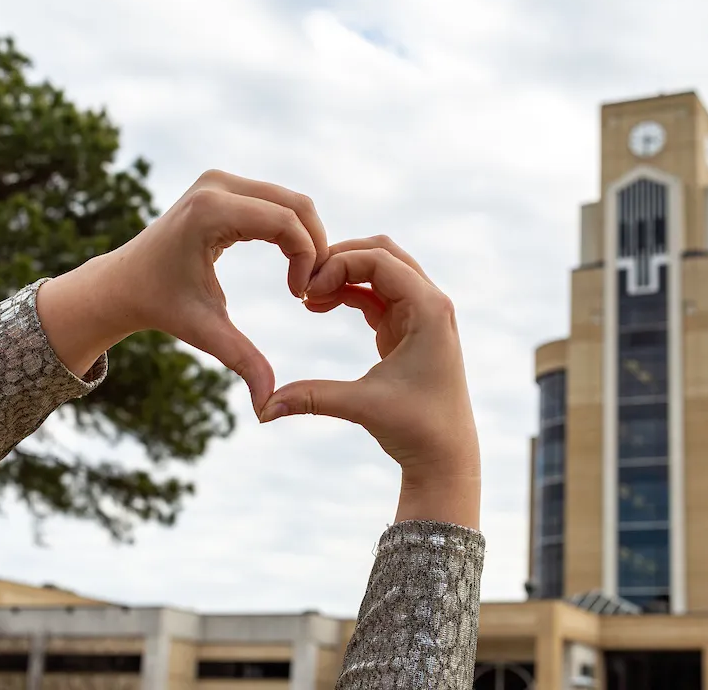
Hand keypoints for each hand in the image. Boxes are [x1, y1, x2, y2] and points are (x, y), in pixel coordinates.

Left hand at [37, 170, 327, 414]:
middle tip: (313, 288)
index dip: (307, 258)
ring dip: (307, 239)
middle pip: (296, 204)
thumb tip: (267, 406)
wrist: (124, 283)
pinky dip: (293, 230)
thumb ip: (242, 361)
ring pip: (292, 201)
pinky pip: (277, 201)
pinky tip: (291, 266)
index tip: (300, 297)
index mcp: (210, 211)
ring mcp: (220, 180)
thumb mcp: (205, 331)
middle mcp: (216, 184)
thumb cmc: (163, 306)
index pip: (285, 222)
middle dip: (316, 246)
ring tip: (302, 280)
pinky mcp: (224, 184)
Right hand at [258, 237, 480, 529]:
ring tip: (307, 298)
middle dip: (340, 260)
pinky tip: (318, 306)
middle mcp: (430, 303)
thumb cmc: (416, 428)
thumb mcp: (362, 406)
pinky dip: (349, 292)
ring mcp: (421, 313)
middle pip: (382, 252)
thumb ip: (313, 398)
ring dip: (343, 275)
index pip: (380, 260)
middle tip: (304, 284)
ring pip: (380, 269)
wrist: (445, 455)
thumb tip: (262, 409)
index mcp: (429, 309)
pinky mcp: (409, 327)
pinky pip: (376, 293)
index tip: (307, 292)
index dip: (338, 265)